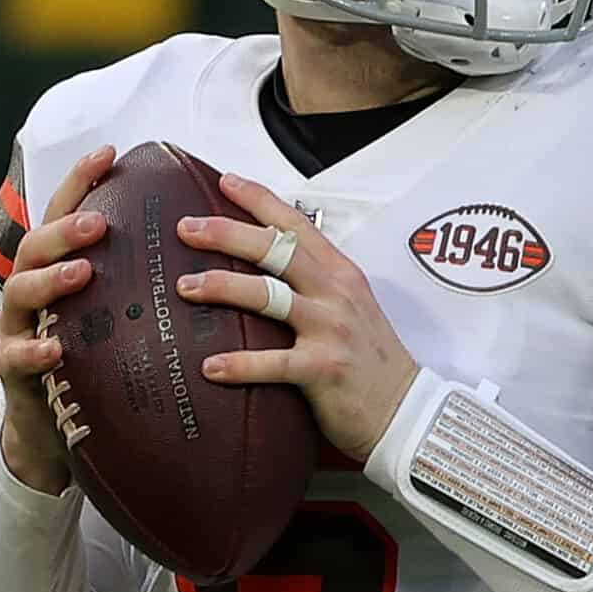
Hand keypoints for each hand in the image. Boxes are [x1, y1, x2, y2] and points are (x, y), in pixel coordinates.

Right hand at [0, 146, 117, 494]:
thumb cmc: (99, 358)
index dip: (81, 180)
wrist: (57, 426)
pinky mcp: (13, 371)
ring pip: (22, 292)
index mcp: (57, 266)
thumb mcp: (120, 312)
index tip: (110, 153)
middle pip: (36, 245)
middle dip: (65, 229)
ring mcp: (17, 327)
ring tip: (82, 272)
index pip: (65, 212)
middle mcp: (31, 289)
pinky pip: (17, 357)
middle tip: (99, 222)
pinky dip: (35, 350)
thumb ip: (145, 278)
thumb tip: (212, 241)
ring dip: (51, 278)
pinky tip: (56, 349)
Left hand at [175, 174, 420, 462]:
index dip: (260, 199)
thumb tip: (268, 267)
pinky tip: (208, 367)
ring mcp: (331, 329)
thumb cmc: (371, 361)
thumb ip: (317, 283)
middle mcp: (336, 294)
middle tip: (187, 228)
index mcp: (341, 274)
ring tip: (185, 287)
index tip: (225, 181)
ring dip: (222, 287)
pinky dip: (237, 364)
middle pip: (276, 250)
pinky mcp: (324, 369)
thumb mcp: (351, 307)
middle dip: (227, 233)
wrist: (406, 410)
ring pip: (268, 296)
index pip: (297, 225)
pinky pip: (272, 363)